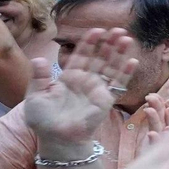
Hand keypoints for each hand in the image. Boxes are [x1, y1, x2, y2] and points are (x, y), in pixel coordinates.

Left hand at [24, 28, 138, 146]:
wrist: (57, 139)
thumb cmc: (44, 120)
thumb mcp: (35, 96)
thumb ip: (39, 77)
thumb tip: (39, 58)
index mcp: (69, 77)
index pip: (81, 55)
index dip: (89, 43)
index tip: (97, 30)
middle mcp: (86, 81)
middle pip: (100, 58)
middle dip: (109, 44)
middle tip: (118, 30)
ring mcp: (97, 89)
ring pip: (111, 67)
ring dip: (120, 53)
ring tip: (127, 38)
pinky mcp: (106, 100)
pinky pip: (118, 84)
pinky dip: (126, 73)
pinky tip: (132, 61)